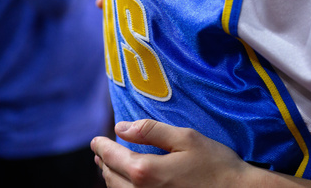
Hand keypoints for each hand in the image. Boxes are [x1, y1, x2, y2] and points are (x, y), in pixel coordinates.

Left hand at [92, 120, 250, 187]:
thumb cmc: (215, 165)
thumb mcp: (186, 138)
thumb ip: (152, 131)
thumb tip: (121, 127)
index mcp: (145, 171)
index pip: (113, 157)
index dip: (101, 146)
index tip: (95, 140)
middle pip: (111, 176)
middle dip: (104, 162)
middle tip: (101, 151)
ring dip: (111, 177)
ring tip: (110, 166)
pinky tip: (128, 182)